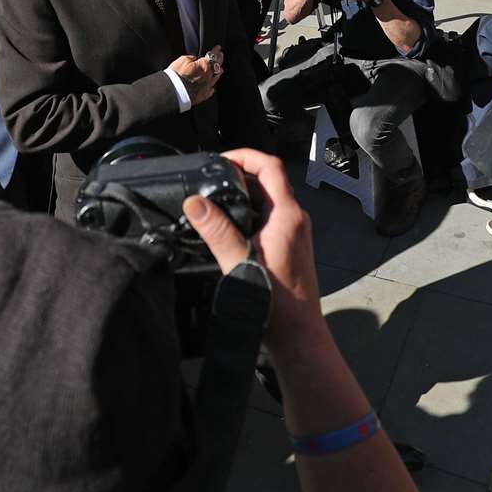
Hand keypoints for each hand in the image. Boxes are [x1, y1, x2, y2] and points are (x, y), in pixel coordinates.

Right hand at [170, 47, 222, 106]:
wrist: (174, 92)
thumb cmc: (176, 76)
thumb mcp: (182, 60)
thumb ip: (190, 57)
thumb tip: (194, 58)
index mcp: (204, 65)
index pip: (213, 55)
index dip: (216, 50)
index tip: (218, 48)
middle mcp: (208, 75)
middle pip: (217, 65)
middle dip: (219, 59)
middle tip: (221, 55)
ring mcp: (207, 86)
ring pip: (216, 78)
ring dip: (218, 72)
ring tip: (220, 69)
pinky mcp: (203, 95)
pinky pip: (210, 90)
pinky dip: (211, 87)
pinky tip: (211, 87)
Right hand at [182, 148, 321, 352]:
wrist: (297, 336)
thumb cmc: (275, 303)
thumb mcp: (239, 263)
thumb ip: (216, 231)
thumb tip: (194, 201)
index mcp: (287, 215)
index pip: (269, 166)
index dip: (245, 155)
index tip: (219, 159)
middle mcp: (295, 219)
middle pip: (268, 181)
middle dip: (238, 175)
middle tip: (209, 180)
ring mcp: (294, 233)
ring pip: (268, 201)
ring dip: (242, 196)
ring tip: (214, 202)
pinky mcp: (290, 247)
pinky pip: (269, 219)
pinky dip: (249, 214)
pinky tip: (228, 230)